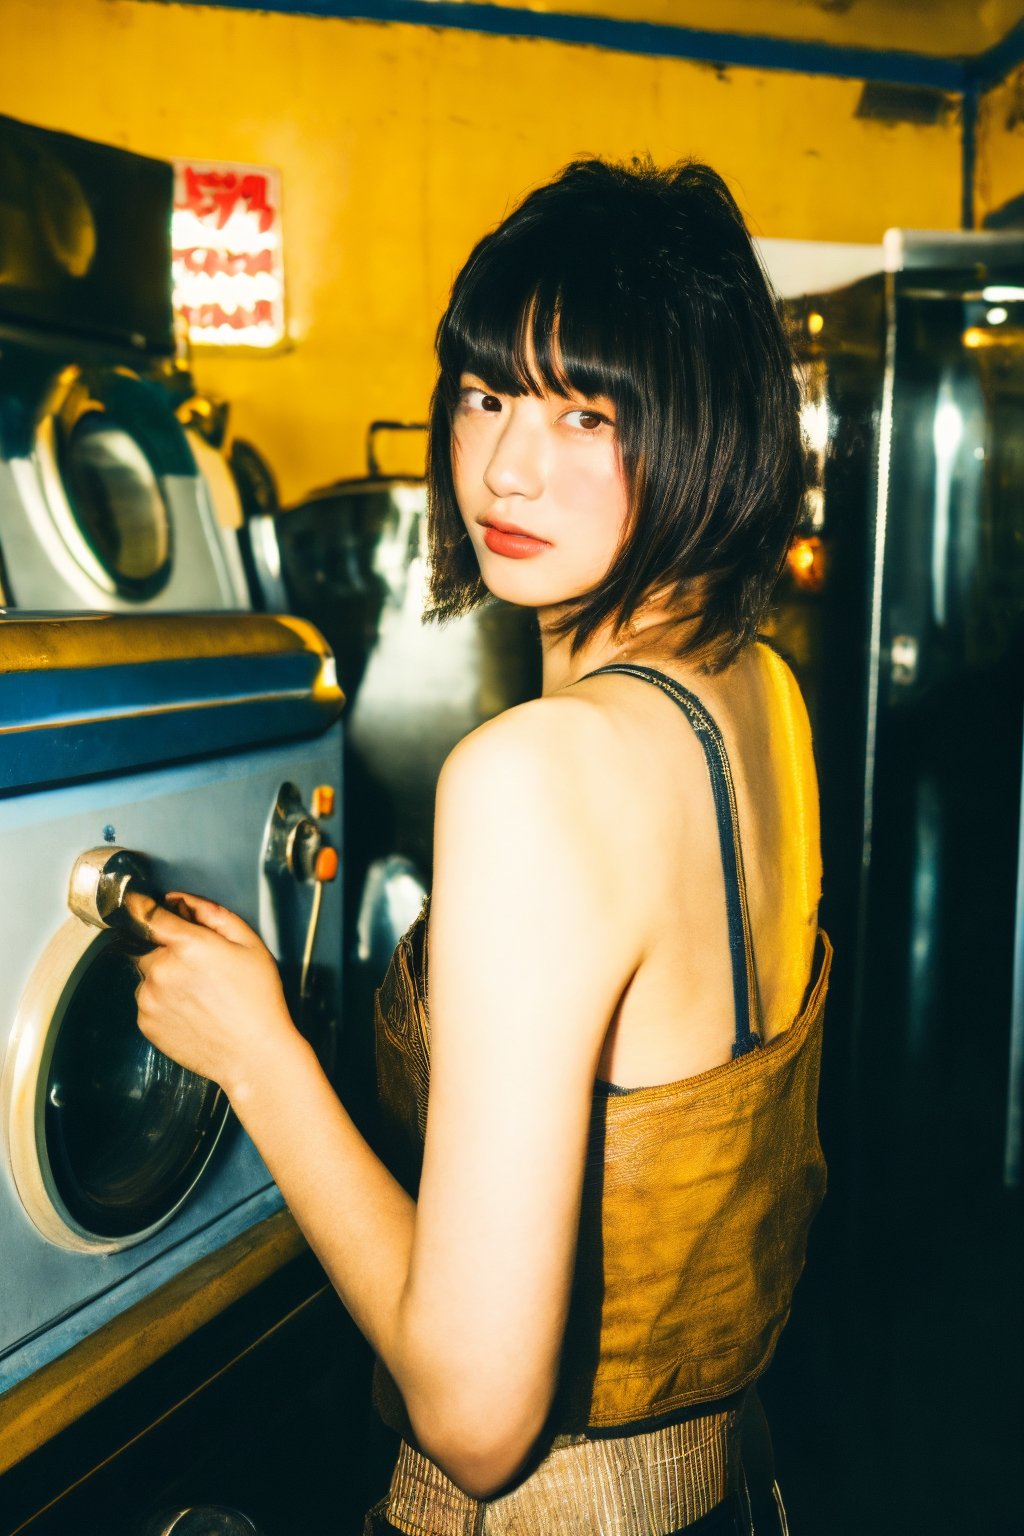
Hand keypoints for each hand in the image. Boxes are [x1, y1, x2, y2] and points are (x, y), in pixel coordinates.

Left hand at [131, 891, 296, 1098]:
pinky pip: (147, 1001)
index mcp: (187, 945)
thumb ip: (212, 914)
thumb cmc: (258, 1000)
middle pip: (147, 945)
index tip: (139, 903)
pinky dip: (162, 1001)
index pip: (145, 913)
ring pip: (147, 974)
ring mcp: (149, 999)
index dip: (143, 905)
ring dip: (164, 977)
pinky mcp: (145, 1022)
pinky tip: (191, 1011)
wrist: (253, 1054)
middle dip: (166, 949)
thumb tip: (180, 900)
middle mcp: (161, 970)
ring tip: (199, 994)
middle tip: (198, 967)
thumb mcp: (249, 944)